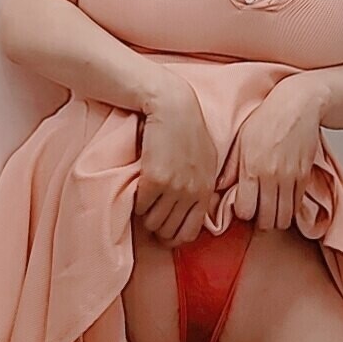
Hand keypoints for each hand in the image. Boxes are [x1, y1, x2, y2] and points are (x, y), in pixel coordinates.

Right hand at [134, 72, 220, 246]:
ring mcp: (175, 187)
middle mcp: (193, 191)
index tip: (162, 229)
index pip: (189, 233)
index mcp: (206, 189)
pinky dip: (135, 203)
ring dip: (144, 215)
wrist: (171, 105)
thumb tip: (191, 210)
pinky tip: (137, 187)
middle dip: (156, 227)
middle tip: (149, 212)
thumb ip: (200, 184)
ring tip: (144, 198)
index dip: (172, 237)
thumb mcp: (205, 158)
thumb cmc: (185, 128)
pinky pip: (140, 207)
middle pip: (168, 231)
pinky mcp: (155, 179)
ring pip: (153, 222)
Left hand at [215, 76, 323, 230]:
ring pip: (285, 218)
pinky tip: (283, 198)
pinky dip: (290, 208)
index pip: (245, 211)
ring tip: (270, 208)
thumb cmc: (266, 118)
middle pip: (267, 220)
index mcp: (251, 167)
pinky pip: (297, 206)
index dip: (243, 213)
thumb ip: (231, 167)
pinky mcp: (305, 176)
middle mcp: (271, 176)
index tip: (243, 206)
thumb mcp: (241, 140)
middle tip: (257, 212)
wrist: (297, 105)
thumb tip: (218, 188)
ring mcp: (290, 178)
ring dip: (276, 218)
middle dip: (260, 221)